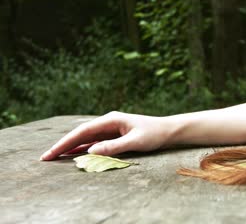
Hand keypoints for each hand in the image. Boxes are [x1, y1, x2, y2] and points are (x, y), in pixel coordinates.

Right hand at [40, 111, 173, 160]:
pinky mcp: (114, 135)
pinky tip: (73, 154)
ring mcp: (110, 128)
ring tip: (54, 157)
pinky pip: (94, 142)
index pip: (83, 131)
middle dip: (62, 145)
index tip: (52, 152)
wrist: (168, 130)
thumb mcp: (135, 142)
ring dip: (70, 147)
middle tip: (45, 158)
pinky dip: (82, 148)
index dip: (65, 142)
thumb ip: (114, 147)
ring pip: (85, 138)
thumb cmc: (154, 134)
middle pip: (80, 134)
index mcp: (111, 119)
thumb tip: (91, 152)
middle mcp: (108, 122)